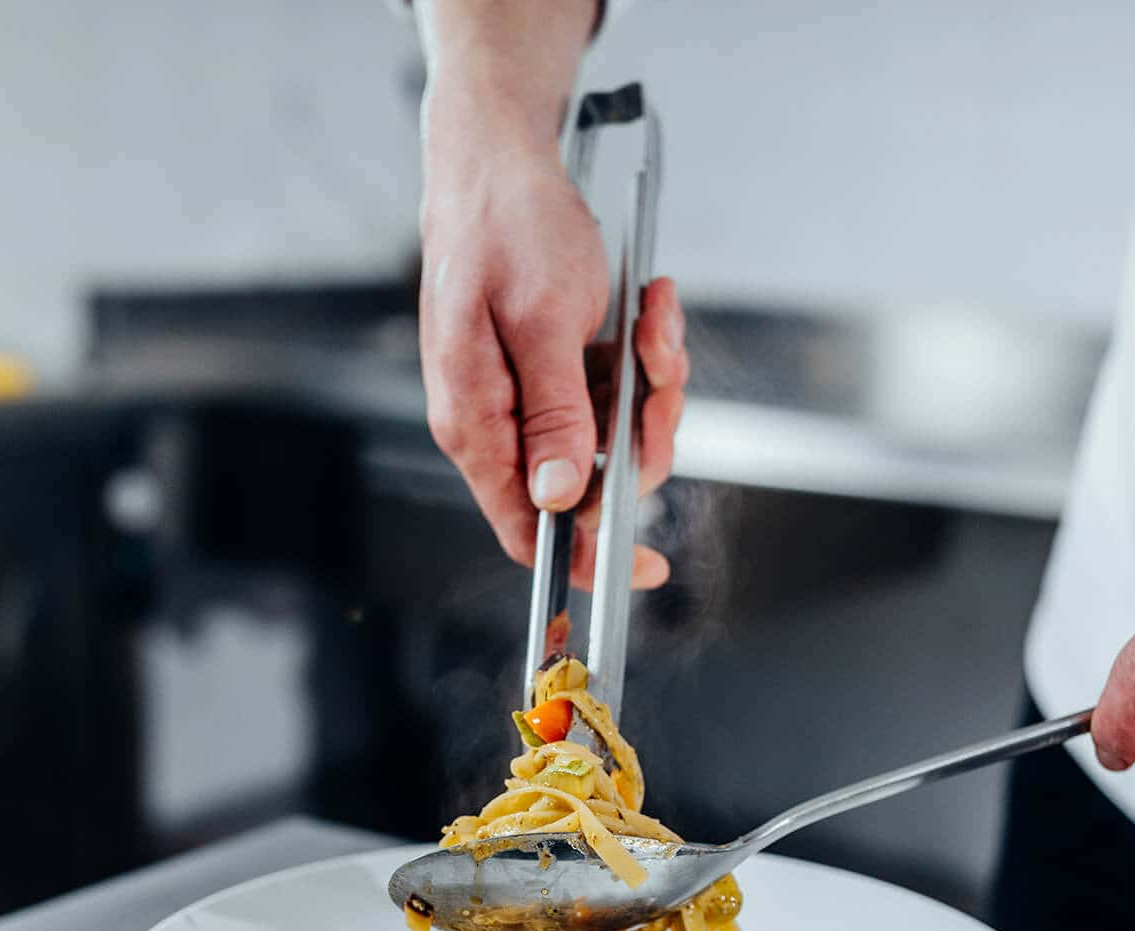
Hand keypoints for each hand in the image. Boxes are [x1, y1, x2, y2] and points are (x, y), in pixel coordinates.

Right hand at [418, 100, 686, 589]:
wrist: (502, 158)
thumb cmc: (505, 226)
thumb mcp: (539, 320)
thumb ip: (552, 413)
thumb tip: (556, 497)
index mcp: (478, 422)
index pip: (525, 528)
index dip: (581, 558)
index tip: (644, 568)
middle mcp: (503, 422)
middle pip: (588, 484)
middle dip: (641, 434)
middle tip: (656, 369)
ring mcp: (533, 398)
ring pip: (614, 439)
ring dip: (651, 385)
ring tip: (652, 320)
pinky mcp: (560, 371)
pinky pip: (620, 395)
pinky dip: (647, 357)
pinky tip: (648, 308)